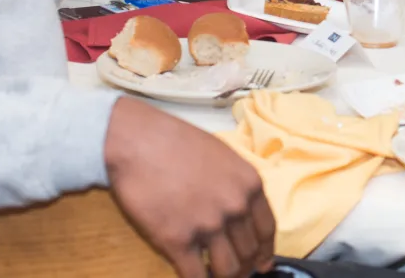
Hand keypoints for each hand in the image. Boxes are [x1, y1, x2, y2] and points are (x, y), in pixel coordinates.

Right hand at [104, 98, 274, 277]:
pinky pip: (195, 274)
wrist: (137, 141)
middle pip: (248, 252)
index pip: (267, 230)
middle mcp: (235, 207)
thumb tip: (239, 211)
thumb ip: (235, 186)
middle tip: (235, 274)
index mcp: (249, 185)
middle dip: (243, 268)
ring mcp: (208, 225)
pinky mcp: (177, 240)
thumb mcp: (222, 156)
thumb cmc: (175, 142)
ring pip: (228, 269)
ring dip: (224, 277)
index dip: (265, 252)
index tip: (262, 263)